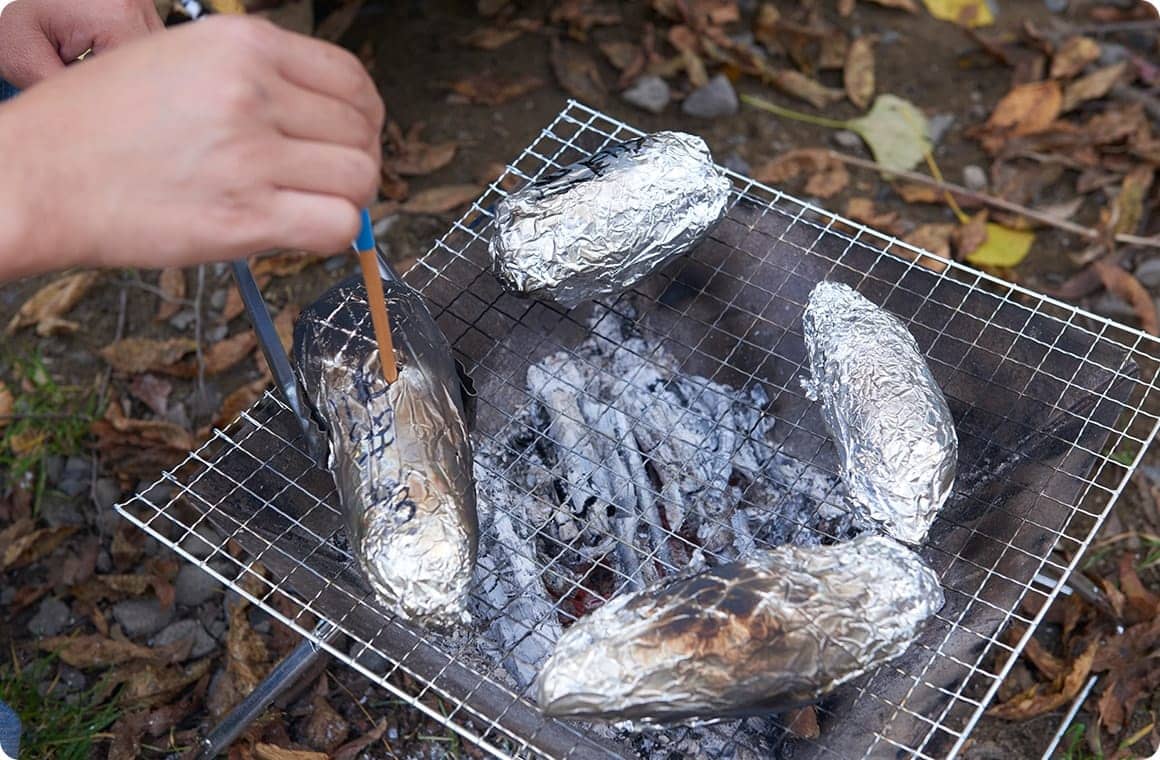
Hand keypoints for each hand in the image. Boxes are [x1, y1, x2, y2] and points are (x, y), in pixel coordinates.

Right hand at [0, 15, 384, 279]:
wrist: (37, 176)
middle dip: (356, 158)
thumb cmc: (98, 123)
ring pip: (358, 178)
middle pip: (361, 131)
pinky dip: (336, 233)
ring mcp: (250, 155)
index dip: (363, 115)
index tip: (350, 136)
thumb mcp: (181, 60)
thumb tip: (323, 115)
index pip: (350, 79)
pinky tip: (305, 230)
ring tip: (313, 204)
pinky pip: (338, 225)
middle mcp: (251, 92)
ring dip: (349, 197)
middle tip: (328, 179)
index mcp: (242, 45)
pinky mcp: (245, 217)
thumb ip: (257, 77)